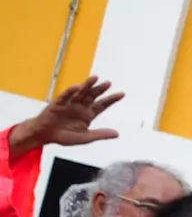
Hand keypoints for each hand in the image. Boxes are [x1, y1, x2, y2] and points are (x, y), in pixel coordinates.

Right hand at [8, 77, 123, 155]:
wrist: (45, 135)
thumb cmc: (65, 136)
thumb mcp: (85, 137)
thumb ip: (100, 134)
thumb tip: (117, 134)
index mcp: (88, 114)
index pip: (102, 105)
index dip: (111, 99)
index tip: (122, 94)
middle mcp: (80, 107)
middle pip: (92, 96)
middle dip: (100, 89)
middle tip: (108, 83)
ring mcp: (69, 104)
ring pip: (80, 93)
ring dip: (87, 85)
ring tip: (95, 78)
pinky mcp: (57, 104)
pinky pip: (64, 97)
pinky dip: (70, 92)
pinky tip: (76, 87)